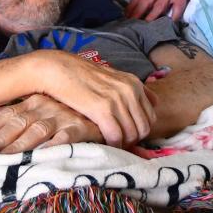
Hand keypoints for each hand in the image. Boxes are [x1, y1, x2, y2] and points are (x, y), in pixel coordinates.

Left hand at [0, 94, 102, 153]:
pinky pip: (64, 139)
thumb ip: (22, 112)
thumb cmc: (69, 114)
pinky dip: (52, 147)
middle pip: (19, 123)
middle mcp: (48, 106)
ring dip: (19, 146)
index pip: (9, 113)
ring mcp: (64, 116)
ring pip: (37, 131)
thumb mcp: (44, 109)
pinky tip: (40, 156)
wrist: (102, 114)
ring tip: (5, 158)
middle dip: (0, 138)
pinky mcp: (81, 128)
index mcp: (36, 100)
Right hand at [32, 50, 155, 147]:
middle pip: (144, 128)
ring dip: (122, 143)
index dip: (140, 130)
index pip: (151, 116)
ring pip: (131, 134)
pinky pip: (116, 136)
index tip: (127, 135)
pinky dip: (112, 144)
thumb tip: (155, 102)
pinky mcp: (102, 109)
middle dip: (133, 139)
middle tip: (119, 143)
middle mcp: (130, 90)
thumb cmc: (82, 75)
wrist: (57, 69)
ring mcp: (117, 99)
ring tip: (110, 143)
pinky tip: (103, 142)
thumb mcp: (114, 77)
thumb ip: (134, 89)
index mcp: (135, 83)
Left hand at [126, 0, 206, 21]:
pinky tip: (172, 23)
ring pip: (159, 6)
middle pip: (145, 2)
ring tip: (147, 26)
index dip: (130, 8)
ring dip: (152, 16)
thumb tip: (144, 6)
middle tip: (131, 24)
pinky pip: (177, 7)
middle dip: (137, 13)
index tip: (124, 17)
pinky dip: (174, 16)